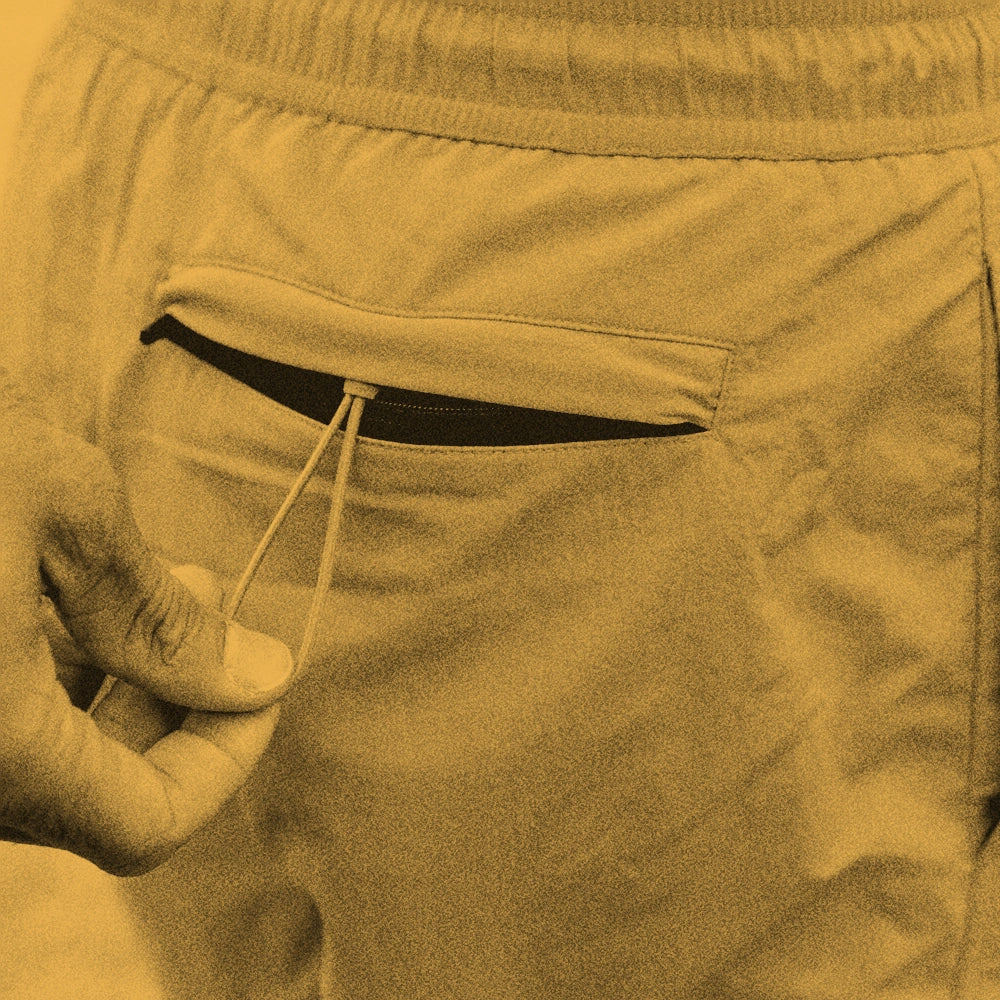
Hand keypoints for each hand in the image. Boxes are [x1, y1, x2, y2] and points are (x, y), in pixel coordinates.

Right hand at [0, 375, 293, 874]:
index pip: (149, 824)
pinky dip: (43, 676)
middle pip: (94, 794)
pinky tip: (67, 592)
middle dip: (173, 703)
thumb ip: (161, 614)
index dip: (227, 759)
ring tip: (153, 578)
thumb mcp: (57, 507)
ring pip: (38, 759)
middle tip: (211, 602)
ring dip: (112, 683)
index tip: (265, 679)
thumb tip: (262, 675)